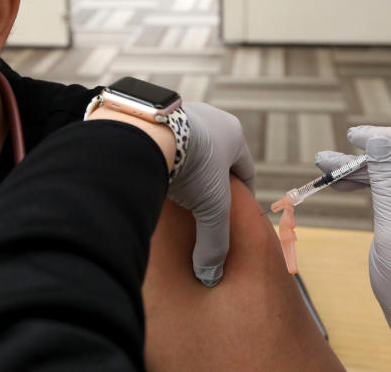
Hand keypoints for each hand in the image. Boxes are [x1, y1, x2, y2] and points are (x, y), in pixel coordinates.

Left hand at [166, 102, 255, 285]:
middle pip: (216, 158)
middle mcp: (210, 118)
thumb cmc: (190, 167)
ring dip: (185, 170)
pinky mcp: (153, 117)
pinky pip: (162, 143)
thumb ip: (215, 243)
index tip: (237, 215)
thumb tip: (210, 276)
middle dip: (211, 182)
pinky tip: (152, 176)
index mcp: (233, 134)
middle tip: (203, 207)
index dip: (243, 196)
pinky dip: (162, 159)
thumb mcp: (211, 208)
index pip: (245, 170)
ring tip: (175, 195)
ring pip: (188, 149)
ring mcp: (180, 114)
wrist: (145, 133)